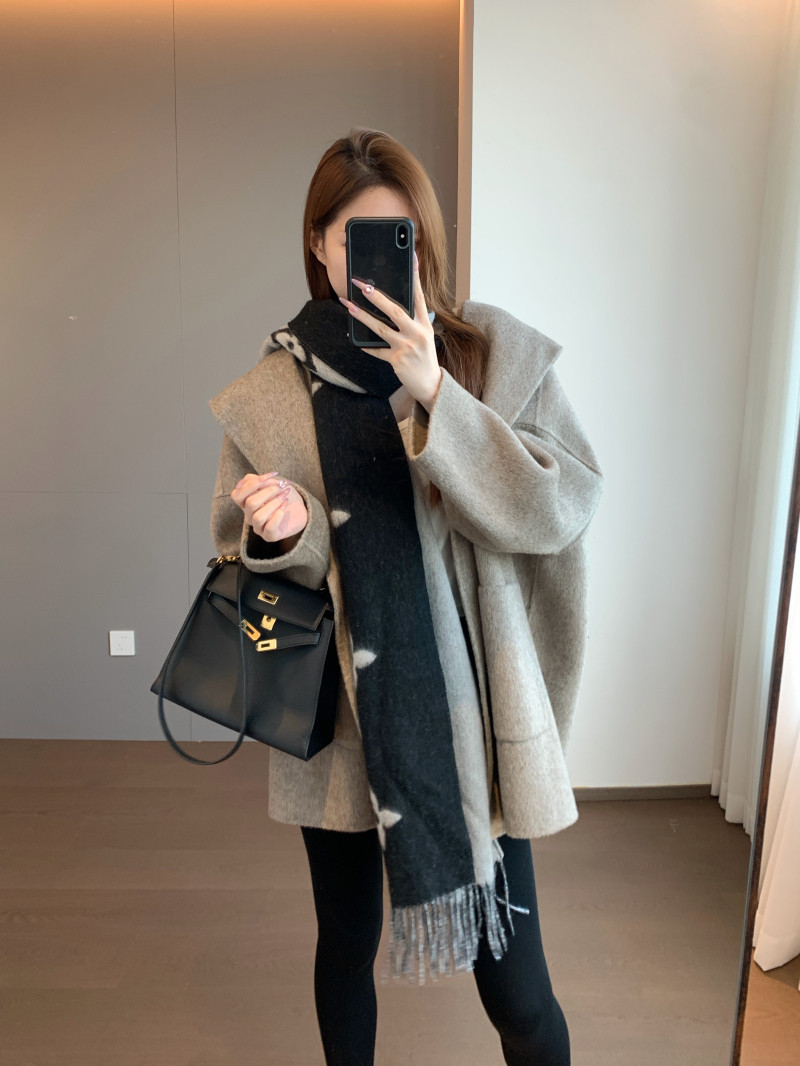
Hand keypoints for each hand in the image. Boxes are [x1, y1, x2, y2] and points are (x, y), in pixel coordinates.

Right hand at [231, 472, 307, 542]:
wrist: (300, 510)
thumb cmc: (283, 496)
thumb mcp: (272, 484)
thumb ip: (259, 481)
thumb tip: (250, 479)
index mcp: (245, 503)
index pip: (237, 495)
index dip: (252, 484)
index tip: (273, 475)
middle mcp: (249, 516)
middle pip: (250, 503)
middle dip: (269, 491)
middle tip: (283, 486)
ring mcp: (258, 527)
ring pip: (258, 516)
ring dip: (274, 503)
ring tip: (284, 496)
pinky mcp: (269, 536)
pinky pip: (269, 527)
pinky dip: (279, 514)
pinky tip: (285, 506)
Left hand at [339, 250, 442, 410]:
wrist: (430, 385)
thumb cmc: (424, 357)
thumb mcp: (424, 335)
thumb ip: (411, 321)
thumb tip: (389, 304)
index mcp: (425, 324)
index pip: (419, 296)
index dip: (416, 277)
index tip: (413, 258)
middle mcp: (417, 333)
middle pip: (395, 310)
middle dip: (377, 297)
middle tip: (362, 285)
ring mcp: (407, 347)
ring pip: (381, 328)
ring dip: (362, 316)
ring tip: (348, 305)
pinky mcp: (397, 361)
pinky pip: (377, 351)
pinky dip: (365, 346)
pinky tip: (353, 338)